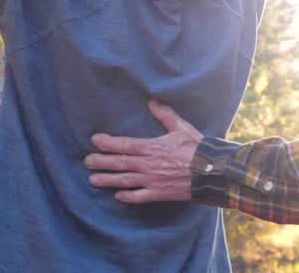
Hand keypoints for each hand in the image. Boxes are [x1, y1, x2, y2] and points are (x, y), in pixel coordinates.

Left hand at [84, 100, 203, 203]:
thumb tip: (152, 102)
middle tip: (87, 161)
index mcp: (152, 147)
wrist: (212, 172)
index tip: (94, 140)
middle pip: (120, 163)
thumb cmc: (197, 148)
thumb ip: (165, 115)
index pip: (125, 144)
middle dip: (102, 162)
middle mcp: (148, 164)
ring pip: (125, 180)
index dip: (108, 142)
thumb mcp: (182, 128)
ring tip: (93, 180)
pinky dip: (128, 197)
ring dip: (108, 180)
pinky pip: (139, 197)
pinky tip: (118, 196)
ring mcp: (152, 180)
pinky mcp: (159, 193)